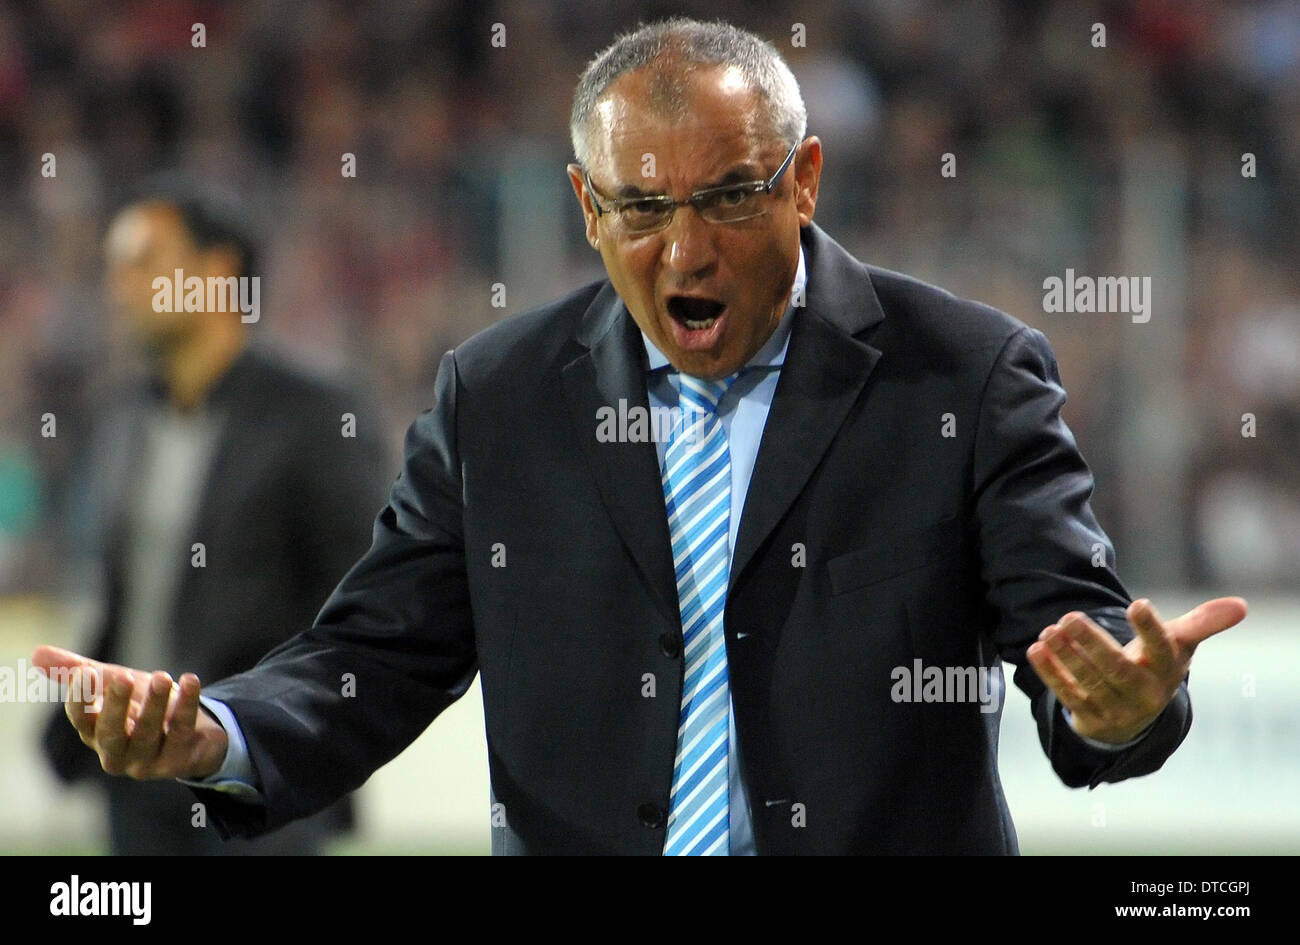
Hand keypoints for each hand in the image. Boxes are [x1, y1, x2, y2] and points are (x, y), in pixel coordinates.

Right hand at [32, 645, 228, 779]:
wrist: (195, 733)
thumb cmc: (144, 706)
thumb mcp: (115, 685)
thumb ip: (80, 670)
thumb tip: (37, 652)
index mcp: (96, 734)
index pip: (81, 719)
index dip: (81, 698)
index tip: (86, 671)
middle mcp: (117, 753)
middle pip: (111, 734)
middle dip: (115, 706)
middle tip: (122, 677)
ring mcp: (147, 762)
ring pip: (148, 734)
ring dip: (154, 704)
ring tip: (161, 676)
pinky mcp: (178, 761)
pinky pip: (181, 732)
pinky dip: (186, 705)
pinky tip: (190, 680)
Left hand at [1026, 597, 1247, 743]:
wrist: (1135, 715)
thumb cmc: (1156, 666)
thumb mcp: (1178, 645)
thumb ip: (1202, 623)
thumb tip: (1241, 605)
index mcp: (1166, 671)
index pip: (1162, 649)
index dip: (1151, 629)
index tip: (1138, 604)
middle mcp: (1143, 693)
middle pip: (1116, 669)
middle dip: (1092, 643)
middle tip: (1069, 617)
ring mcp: (1115, 709)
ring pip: (1088, 683)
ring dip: (1066, 657)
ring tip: (1049, 630)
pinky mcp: (1089, 718)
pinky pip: (1068, 695)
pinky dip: (1050, 673)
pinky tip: (1036, 649)